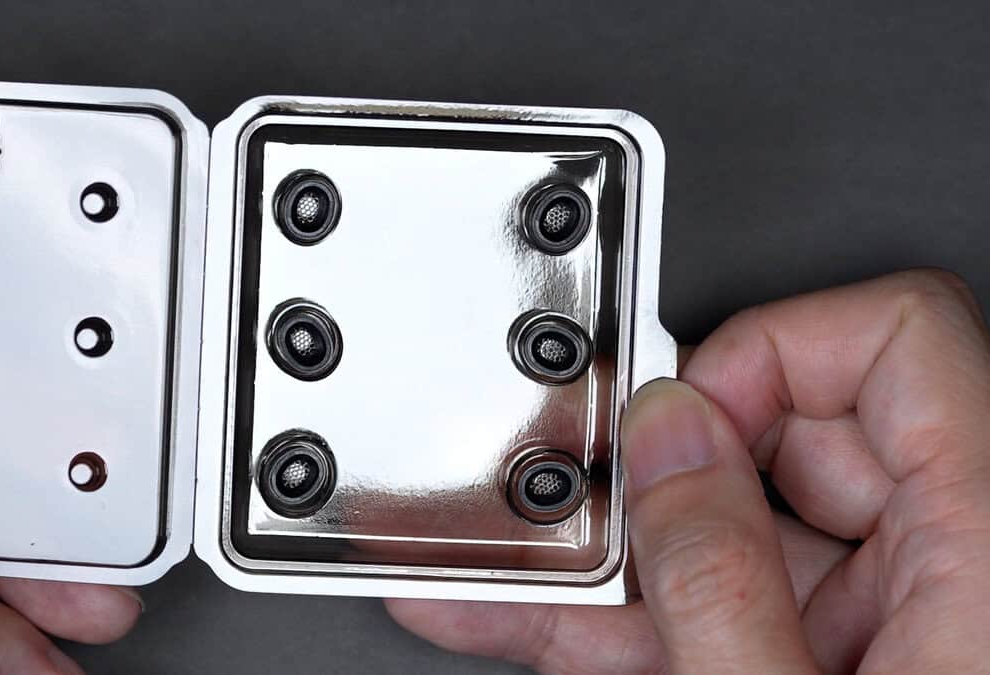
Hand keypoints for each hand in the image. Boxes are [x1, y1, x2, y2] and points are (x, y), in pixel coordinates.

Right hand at [387, 269, 989, 672]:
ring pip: (719, 529)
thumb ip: (718, 576)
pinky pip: (703, 602)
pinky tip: (507, 605)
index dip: (763, 350)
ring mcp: (880, 619)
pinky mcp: (818, 660)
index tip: (667, 415)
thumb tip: (661, 441)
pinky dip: (607, 614)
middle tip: (550, 486)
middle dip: (641, 463)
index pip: (894, 340)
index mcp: (985, 547)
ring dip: (594, 550)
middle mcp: (949, 566)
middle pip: (780, 430)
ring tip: (483, 552)